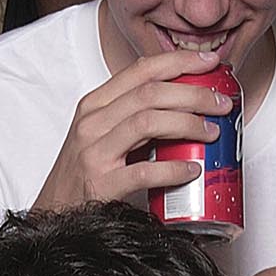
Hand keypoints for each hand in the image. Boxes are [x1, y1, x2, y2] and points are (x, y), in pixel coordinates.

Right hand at [32, 48, 229, 210]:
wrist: (54, 213)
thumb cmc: (83, 175)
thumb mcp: (102, 135)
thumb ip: (132, 117)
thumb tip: (185, 107)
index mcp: (95, 105)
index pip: (140, 71)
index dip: (179, 62)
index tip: (209, 62)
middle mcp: (92, 122)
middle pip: (150, 93)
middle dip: (194, 93)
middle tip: (221, 104)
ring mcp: (94, 152)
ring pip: (148, 121)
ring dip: (188, 123)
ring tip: (211, 133)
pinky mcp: (100, 184)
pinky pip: (144, 171)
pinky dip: (173, 169)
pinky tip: (192, 170)